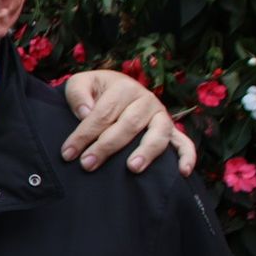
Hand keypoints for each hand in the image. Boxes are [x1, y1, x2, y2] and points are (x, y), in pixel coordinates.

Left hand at [60, 70, 196, 176]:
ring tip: (132, 168)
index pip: (103, 113)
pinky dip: (187, 156)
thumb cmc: (95, 91)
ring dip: (146, 151)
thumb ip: (78, 94)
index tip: (68, 153)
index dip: (84, 134)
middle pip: (128, 125)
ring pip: (158, 133)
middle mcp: (146, 100)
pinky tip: (183, 172)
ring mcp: (161, 115)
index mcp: (123, 87)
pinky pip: (184, 143)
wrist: (114, 88)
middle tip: (88, 164)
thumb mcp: (81, 83)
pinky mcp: (170, 130)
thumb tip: (85, 112)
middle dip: (106, 146)